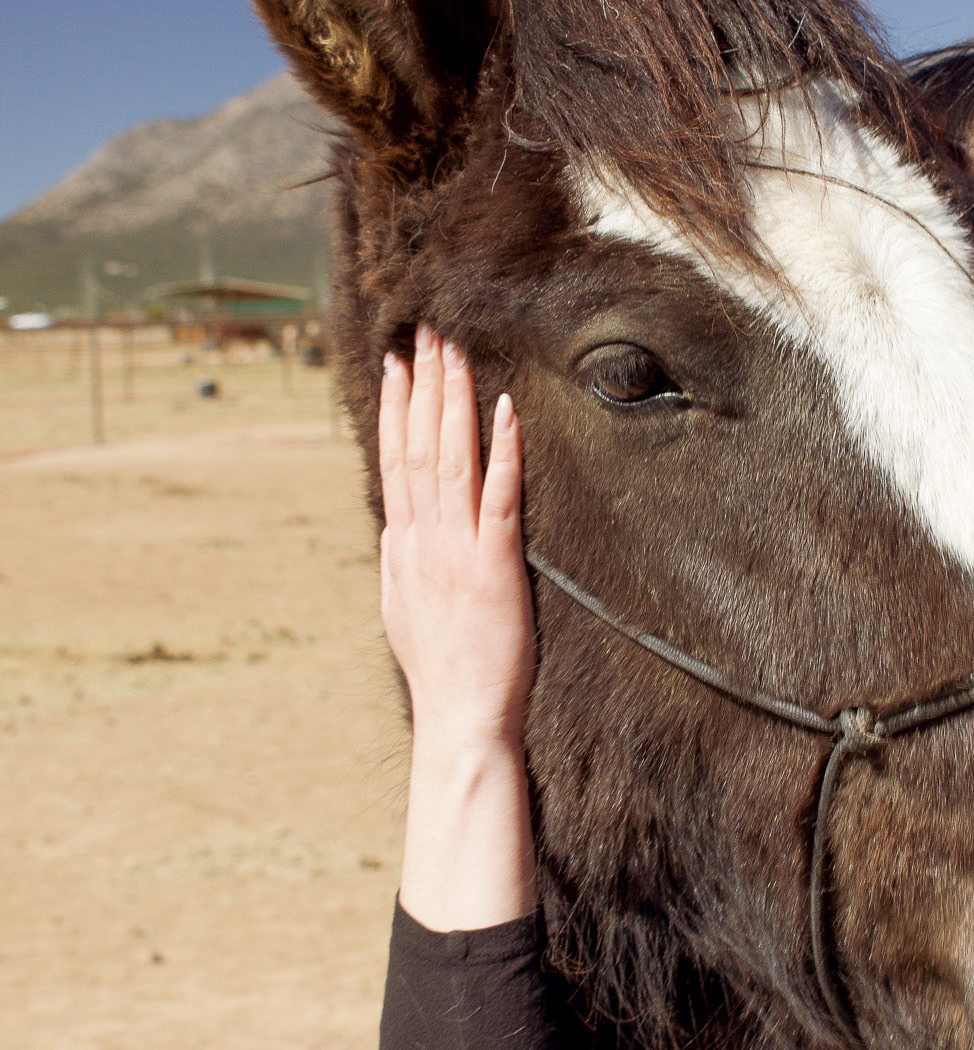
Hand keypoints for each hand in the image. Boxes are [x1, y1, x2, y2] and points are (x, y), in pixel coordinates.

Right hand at [379, 324, 534, 746]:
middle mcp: (423, 539)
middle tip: (426, 331)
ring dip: (453, 401)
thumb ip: (400, 565)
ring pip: (451, 459)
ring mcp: (457, 548)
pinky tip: (505, 411)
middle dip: (422, 384)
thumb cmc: (440, 672)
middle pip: (418, 446)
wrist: (458, 719)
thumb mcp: (404, 610)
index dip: (395, 409)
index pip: (394, 462)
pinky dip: (502, 451)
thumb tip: (393, 533)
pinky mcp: (494, 563)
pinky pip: (499, 497)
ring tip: (455, 351)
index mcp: (402, 547)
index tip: (395, 363)